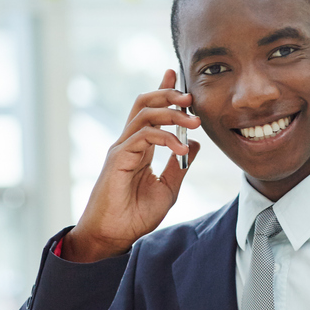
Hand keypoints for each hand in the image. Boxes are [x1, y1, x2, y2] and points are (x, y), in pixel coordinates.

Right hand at [62, 69, 200, 262]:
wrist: (113, 236)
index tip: (174, 73)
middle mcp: (128, 143)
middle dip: (167, 94)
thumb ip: (180, 165)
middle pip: (144, 103)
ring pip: (144, 114)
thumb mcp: (168, 188)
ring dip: (171, 113)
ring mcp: (121, 148)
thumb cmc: (135, 216)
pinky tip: (181, 147)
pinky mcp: (118, 158)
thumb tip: (196, 144)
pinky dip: (166, 137)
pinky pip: (144, 136)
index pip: (150, 112)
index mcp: (139, 148)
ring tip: (194, 120)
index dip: (162, 91)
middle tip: (191, 97)